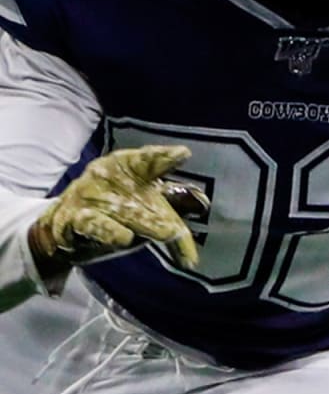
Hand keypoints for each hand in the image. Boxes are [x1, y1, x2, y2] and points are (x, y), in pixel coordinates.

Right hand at [29, 144, 208, 271]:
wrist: (62, 228)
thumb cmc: (111, 209)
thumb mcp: (142, 203)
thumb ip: (170, 201)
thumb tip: (202, 200)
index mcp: (125, 166)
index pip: (146, 160)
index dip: (163, 157)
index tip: (182, 155)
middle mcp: (106, 175)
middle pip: (143, 196)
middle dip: (164, 215)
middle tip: (180, 229)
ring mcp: (89, 195)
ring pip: (124, 212)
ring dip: (145, 223)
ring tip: (168, 233)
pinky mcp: (75, 218)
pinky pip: (93, 224)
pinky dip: (108, 231)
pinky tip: (124, 238)